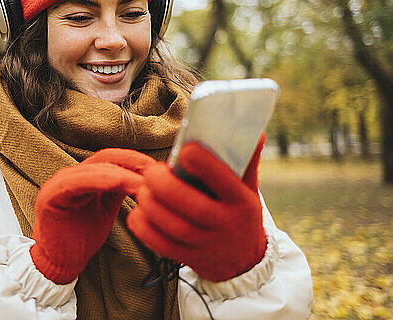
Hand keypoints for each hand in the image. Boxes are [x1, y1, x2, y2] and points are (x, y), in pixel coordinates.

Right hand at [31, 160, 143, 283]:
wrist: (59, 263)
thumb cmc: (81, 238)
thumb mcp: (107, 207)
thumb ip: (120, 190)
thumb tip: (145, 177)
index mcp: (84, 176)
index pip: (111, 157)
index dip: (135, 159)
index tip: (157, 169)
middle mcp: (71, 175)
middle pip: (105, 158)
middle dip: (132, 163)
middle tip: (155, 174)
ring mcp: (59, 183)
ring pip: (94, 169)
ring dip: (122, 174)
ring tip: (142, 184)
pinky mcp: (50, 196)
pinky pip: (77, 183)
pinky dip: (101, 180)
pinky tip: (120, 183)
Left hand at [127, 134, 266, 281]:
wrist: (243, 260)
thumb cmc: (239, 213)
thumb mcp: (248, 189)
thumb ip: (246, 161)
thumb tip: (254, 131)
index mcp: (243, 202)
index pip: (225, 181)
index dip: (204, 164)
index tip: (185, 150)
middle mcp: (227, 225)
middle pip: (194, 207)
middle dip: (166, 185)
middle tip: (152, 172)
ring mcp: (208, 245)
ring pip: (175, 227)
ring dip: (151, 205)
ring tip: (143, 189)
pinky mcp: (190, 258)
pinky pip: (162, 245)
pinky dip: (144, 228)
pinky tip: (138, 212)